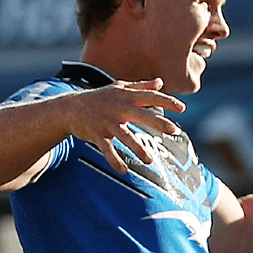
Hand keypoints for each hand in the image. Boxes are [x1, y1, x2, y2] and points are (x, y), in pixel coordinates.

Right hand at [66, 79, 185, 173]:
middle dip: (158, 122)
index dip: (166, 101)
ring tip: (150, 160)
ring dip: (138, 149)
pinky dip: (114, 160)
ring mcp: (106, 121)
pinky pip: (107, 149)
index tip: (182, 108)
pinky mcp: (96, 134)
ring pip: (125, 136)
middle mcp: (118, 107)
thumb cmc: (99, 98)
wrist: (71, 108)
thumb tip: (160, 82)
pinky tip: (124, 170)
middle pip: (141, 114)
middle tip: (174, 130)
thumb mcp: (119, 89)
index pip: (149, 97)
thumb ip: (140, 87)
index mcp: (126, 96)